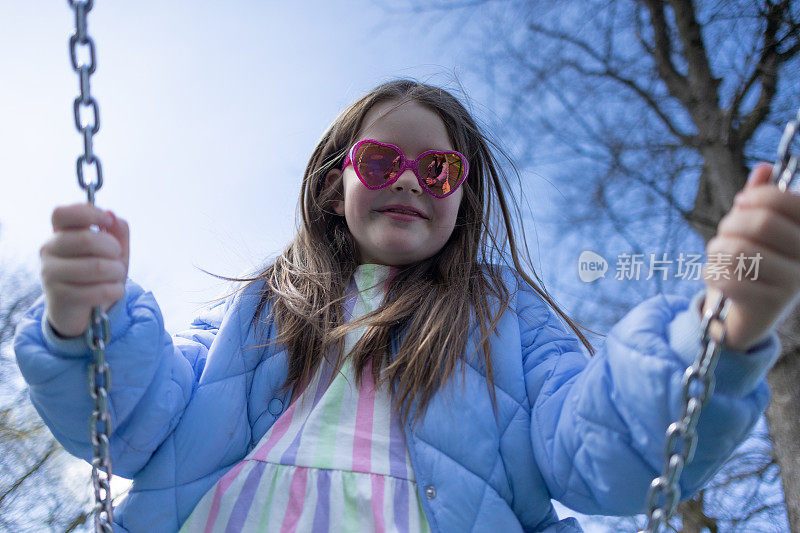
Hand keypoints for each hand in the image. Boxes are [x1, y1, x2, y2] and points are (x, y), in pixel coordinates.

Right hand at [40, 202, 129, 337]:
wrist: (84, 310)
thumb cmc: (100, 274)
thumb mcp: (113, 251)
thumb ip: (117, 232)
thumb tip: (112, 216)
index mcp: (60, 233)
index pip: (62, 213)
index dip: (88, 213)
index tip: (107, 222)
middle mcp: (49, 250)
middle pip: (86, 239)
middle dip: (113, 248)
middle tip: (117, 257)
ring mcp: (50, 272)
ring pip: (96, 266)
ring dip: (116, 272)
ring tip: (116, 276)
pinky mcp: (59, 296)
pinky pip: (98, 290)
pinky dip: (115, 290)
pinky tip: (114, 291)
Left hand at [702, 163, 799, 350]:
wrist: (743, 312)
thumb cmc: (749, 260)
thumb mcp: (753, 226)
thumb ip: (760, 198)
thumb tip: (764, 169)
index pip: (791, 201)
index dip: (758, 196)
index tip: (742, 203)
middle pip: (760, 223)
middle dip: (730, 225)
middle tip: (724, 235)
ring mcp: (792, 282)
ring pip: (738, 250)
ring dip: (716, 251)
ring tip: (719, 258)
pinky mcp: (769, 304)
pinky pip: (726, 278)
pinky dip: (712, 274)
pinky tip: (719, 279)